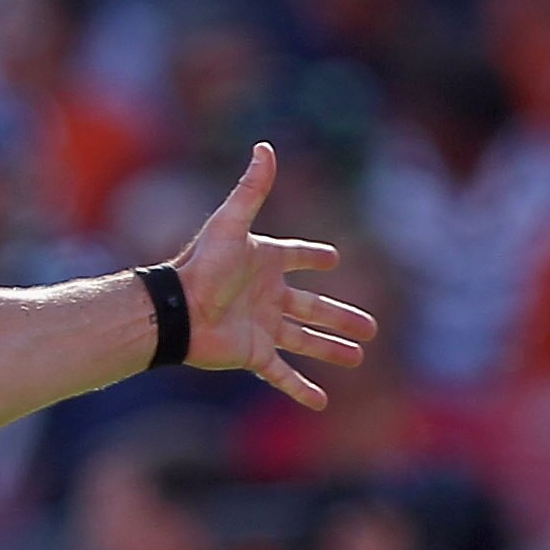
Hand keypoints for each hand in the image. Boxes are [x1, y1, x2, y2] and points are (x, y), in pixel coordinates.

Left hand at [172, 143, 373, 411]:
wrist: (177, 310)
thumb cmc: (202, 266)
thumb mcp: (231, 223)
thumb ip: (251, 189)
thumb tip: (265, 147)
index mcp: (266, 263)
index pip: (296, 256)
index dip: (312, 256)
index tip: (333, 260)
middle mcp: (267, 297)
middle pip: (313, 307)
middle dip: (342, 317)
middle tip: (371, 327)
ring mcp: (262, 328)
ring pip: (306, 342)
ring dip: (332, 349)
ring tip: (359, 358)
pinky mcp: (253, 355)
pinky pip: (282, 375)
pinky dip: (301, 389)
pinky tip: (321, 402)